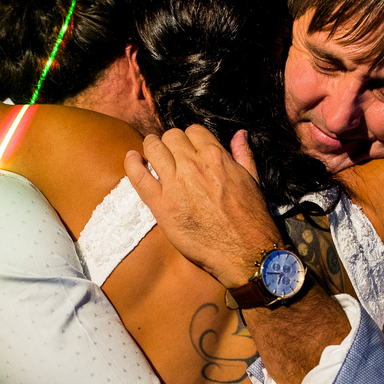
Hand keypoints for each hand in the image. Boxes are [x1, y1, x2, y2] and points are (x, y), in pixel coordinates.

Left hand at [125, 126, 282, 288]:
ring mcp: (175, 184)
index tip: (187, 148)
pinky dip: (132, 164)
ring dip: (151, 147)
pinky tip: (132, 159)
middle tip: (168, 153)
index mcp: (216, 157)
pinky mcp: (161, 205)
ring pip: (153, 148)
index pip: (193, 131)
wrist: (243, 251)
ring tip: (149, 153)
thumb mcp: (252, 180)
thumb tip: (239, 135)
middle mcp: (193, 166)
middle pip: (171, 137)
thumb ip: (243, 154)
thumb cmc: (251, 219)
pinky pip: (138, 176)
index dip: (188, 138)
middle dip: (169, 142)